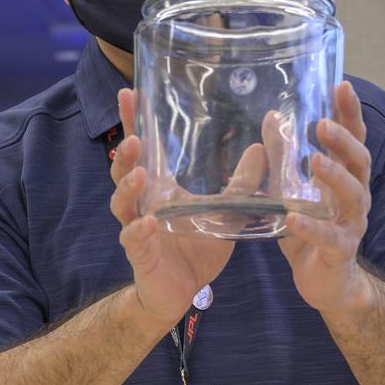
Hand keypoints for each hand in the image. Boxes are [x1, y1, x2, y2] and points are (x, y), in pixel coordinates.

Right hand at [110, 88, 236, 329]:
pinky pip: (134, 239)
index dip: (133, 122)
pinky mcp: (140, 255)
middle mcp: (142, 204)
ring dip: (129, 187)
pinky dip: (139, 230)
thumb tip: (262, 149)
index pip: (143, 150)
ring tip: (140, 174)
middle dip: (126, 153)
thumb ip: (240, 184)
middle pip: (124, 171)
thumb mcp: (224, 213)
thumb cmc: (196, 250)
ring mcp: (136, 228)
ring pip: (122, 203)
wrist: (180, 293)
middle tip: (135, 137)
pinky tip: (148, 222)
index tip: (130, 92)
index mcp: (159, 190)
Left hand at [277, 80, 371, 315]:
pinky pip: (330, 237)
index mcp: (345, 178)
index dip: (349, 113)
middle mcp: (355, 197)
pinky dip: (312, 227)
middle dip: (343, 141)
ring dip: (334, 176)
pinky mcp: (340, 251)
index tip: (341, 85)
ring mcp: (351, 224)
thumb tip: (271, 116)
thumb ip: (282, 156)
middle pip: (359, 162)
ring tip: (314, 161)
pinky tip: (293, 219)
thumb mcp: (291, 189)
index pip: (352, 138)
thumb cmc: (311, 231)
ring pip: (353, 196)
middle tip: (323, 124)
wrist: (326, 283)